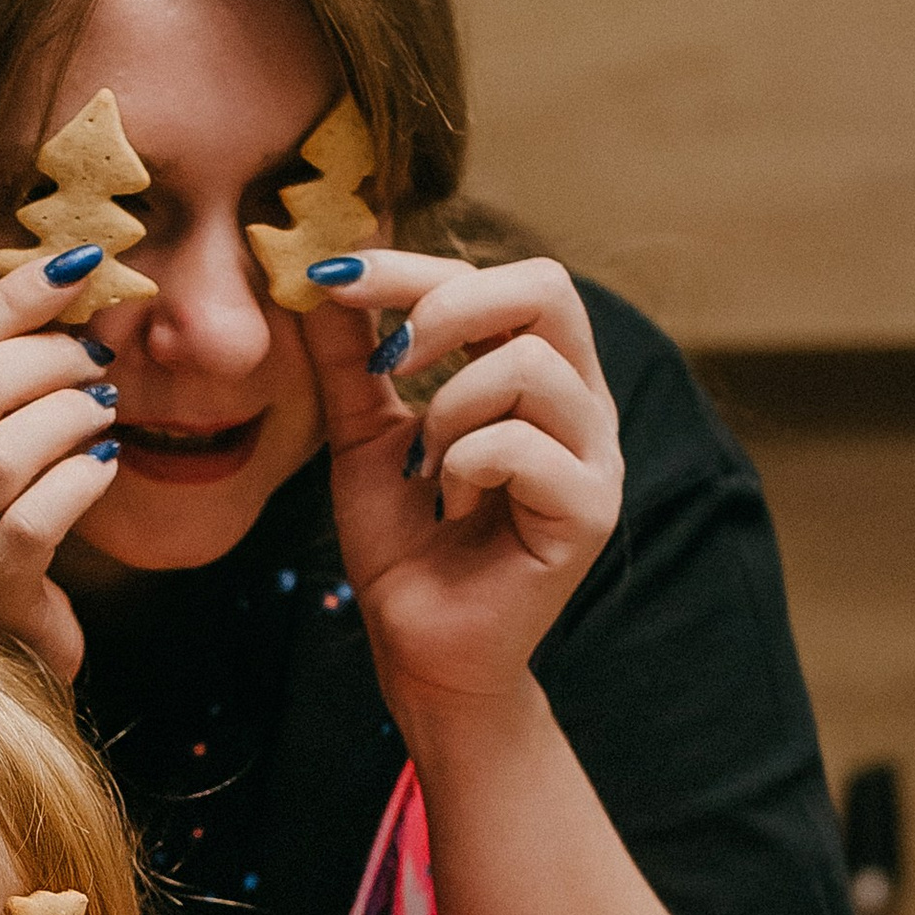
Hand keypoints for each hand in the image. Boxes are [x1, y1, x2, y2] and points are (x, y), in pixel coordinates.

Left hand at [301, 253, 622, 727]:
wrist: (419, 648)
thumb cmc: (404, 544)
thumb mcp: (362, 433)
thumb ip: (348, 355)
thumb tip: (319, 270)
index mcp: (537, 372)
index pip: (496, 277)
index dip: (413, 266)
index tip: (332, 276)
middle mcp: (580, 403)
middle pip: (547, 288)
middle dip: (448, 308)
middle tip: (387, 362)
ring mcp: (594, 455)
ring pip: (528, 365)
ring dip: (448, 408)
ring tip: (424, 466)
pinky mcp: (589, 510)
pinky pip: (522, 445)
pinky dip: (464, 466)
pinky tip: (450, 506)